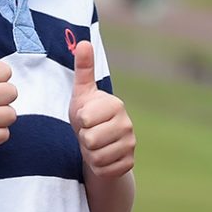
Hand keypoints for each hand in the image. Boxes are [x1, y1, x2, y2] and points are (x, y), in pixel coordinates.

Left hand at [69, 38, 134, 178]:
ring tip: (94, 145)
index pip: (86, 119)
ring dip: (89, 153)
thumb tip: (84, 41)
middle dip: (83, 139)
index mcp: (116, 105)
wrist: (97, 145)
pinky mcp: (128, 164)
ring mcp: (130, 145)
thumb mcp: (82, 93)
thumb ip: (83, 69)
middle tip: (89, 133)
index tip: (86, 118)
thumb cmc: (87, 115)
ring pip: (96, 156)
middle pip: (90, 139)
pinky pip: (103, 169)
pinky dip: (97, 166)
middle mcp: (127, 124)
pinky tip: (101, 157)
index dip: (80, 121)